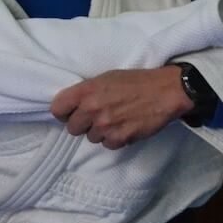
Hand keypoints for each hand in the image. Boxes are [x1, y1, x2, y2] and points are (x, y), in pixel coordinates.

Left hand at [50, 66, 190, 149]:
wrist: (165, 91)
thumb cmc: (135, 81)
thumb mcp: (106, 78)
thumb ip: (86, 92)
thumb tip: (72, 107)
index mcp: (87, 90)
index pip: (57, 108)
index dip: (64, 112)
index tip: (71, 112)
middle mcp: (93, 108)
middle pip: (72, 128)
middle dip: (83, 124)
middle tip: (97, 116)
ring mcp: (106, 125)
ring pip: (91, 138)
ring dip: (100, 132)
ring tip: (115, 119)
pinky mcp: (120, 138)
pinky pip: (107, 145)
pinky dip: (114, 138)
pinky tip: (124, 126)